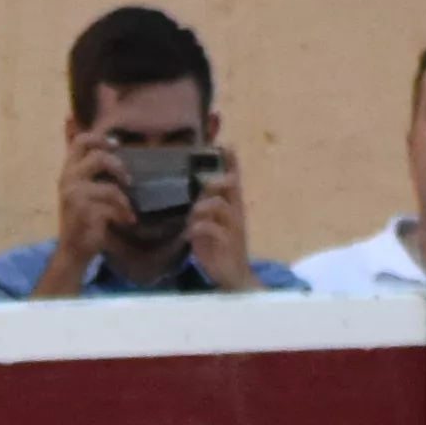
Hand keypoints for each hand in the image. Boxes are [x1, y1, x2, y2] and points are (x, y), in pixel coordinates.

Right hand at [49, 122, 136, 288]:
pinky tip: (127, 220)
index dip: (100, 139)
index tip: (115, 145)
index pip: (80, 141)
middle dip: (118, 167)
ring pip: (110, 188)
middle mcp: (68, 180)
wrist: (73, 249)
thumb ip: (90, 168)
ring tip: (127, 207)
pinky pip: (113, 207)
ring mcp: (75, 196)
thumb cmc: (82, 217)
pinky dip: (124, 214)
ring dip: (124, 199)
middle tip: (128, 179)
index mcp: (68, 171)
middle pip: (99, 158)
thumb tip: (104, 140)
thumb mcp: (82, 188)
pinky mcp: (85, 213)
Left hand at [181, 157, 254, 292]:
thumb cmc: (219, 253)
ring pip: (220, 205)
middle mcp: (236, 215)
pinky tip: (189, 232)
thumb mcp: (209, 229)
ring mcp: (233, 229)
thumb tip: (189, 201)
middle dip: (215, 181)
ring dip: (202, 207)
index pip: (235, 180)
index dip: (232, 163)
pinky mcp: (227, 244)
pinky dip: (198, 227)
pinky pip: (213, 228)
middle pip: (231, 187)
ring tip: (192, 216)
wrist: (234, 280)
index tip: (227, 144)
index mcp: (233, 209)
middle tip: (202, 184)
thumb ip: (202, 213)